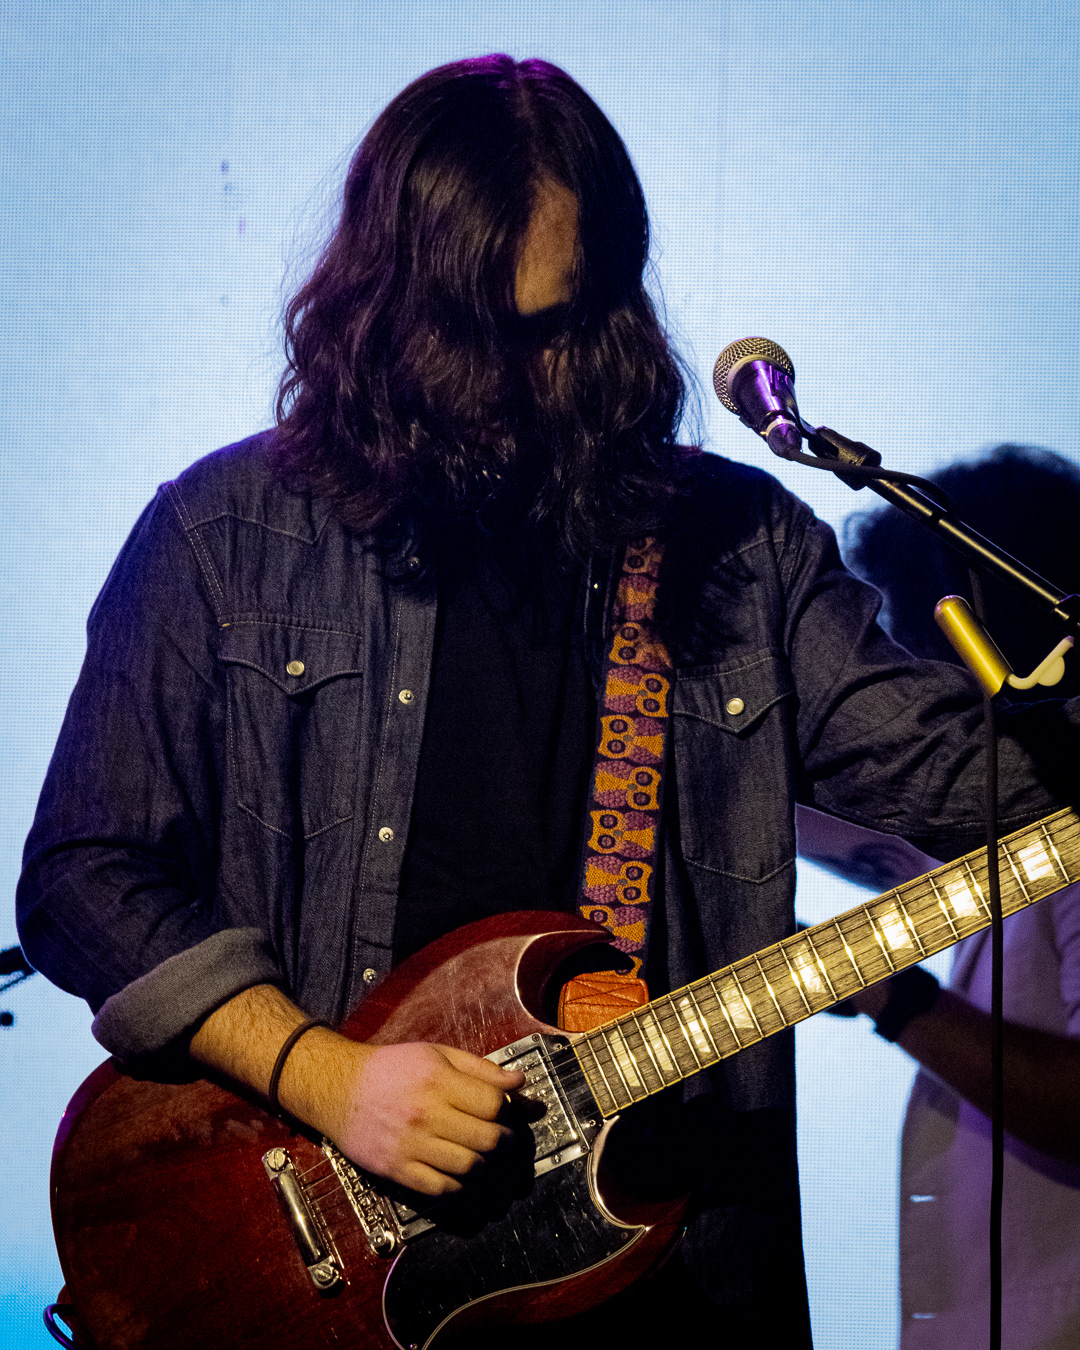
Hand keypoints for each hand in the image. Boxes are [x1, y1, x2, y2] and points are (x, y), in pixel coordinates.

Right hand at [317, 1040, 526, 1195]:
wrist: (339, 1088)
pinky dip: (458, 1185)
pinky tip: (458, 1171)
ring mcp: (411, 1145)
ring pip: (469, 1167)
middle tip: (501, 1137)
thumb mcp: (437, 1054)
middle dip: (502, 1140)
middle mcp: (426, 1114)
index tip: (504, 1111)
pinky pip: (441, 1188)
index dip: (507, 1109)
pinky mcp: (396, 1169)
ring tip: (480, 1152)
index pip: (493, 1104)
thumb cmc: (392, 1068)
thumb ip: (481, 1068)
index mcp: (438, 1081)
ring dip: (484, 1163)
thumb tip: (519, 1081)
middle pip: (487, 1139)